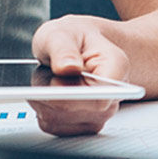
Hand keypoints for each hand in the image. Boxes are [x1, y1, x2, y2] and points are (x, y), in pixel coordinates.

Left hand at [29, 15, 130, 135]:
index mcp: (115, 69)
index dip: (70, 96)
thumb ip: (63, 49)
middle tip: (47, 69)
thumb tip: (67, 67)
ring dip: (42, 99)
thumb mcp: (62, 33)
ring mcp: (98, 115)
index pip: (97, 99)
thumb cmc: (73, 38)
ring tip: (49, 77)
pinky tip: (48, 92)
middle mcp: (111, 98)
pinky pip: (52, 125)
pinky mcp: (81, 125)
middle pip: (73, 112)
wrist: (78, 45)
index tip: (51, 85)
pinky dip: (42, 108)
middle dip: (48, 92)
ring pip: (58, 120)